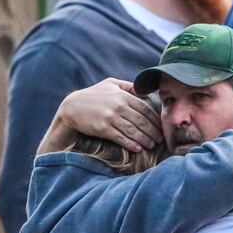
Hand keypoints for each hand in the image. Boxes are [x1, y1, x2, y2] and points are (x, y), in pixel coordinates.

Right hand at [40, 79, 161, 153]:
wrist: (71, 107)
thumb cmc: (93, 95)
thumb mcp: (110, 84)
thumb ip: (128, 86)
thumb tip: (145, 90)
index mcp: (123, 95)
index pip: (145, 109)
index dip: (155, 120)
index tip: (161, 127)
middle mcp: (118, 106)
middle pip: (141, 121)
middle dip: (153, 132)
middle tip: (160, 139)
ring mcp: (110, 118)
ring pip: (133, 131)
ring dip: (144, 139)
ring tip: (151, 145)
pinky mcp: (103, 129)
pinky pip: (121, 138)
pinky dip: (131, 144)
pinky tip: (138, 148)